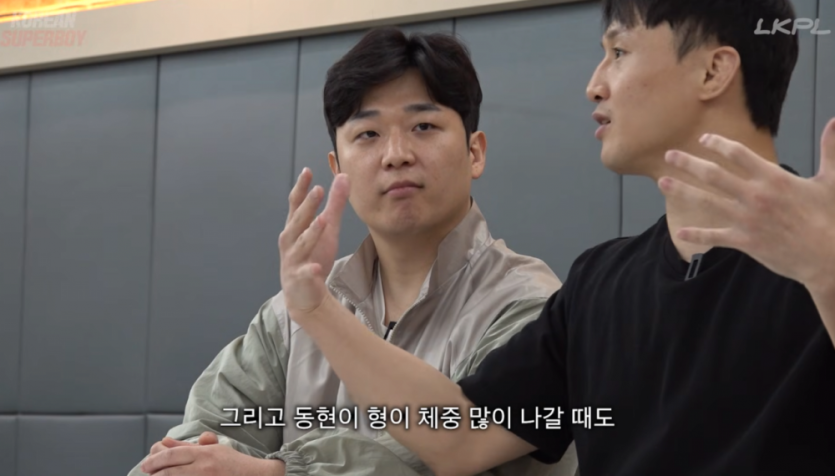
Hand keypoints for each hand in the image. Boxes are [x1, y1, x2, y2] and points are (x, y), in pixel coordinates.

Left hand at [140, 432, 284, 474]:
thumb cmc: (233, 463)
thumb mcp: (212, 449)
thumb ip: (187, 447)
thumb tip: (165, 441)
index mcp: (204, 453)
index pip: (172, 455)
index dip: (155, 459)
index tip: (146, 464)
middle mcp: (203, 467)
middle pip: (169, 470)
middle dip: (154, 472)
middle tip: (146, 471)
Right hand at [278, 168, 349, 317]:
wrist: (303, 293)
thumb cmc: (313, 256)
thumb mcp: (327, 228)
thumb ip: (334, 204)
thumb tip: (343, 177)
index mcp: (295, 226)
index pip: (296, 204)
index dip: (301, 188)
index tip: (307, 171)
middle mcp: (290, 240)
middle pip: (298, 220)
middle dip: (308, 205)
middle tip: (318, 190)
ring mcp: (293, 259)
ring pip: (301, 244)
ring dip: (311, 232)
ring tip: (322, 221)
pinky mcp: (300, 278)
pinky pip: (305, 273)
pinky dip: (309, 270)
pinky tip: (316, 268)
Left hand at [658, 118, 834, 293]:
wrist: (827, 257)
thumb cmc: (830, 219)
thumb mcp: (832, 181)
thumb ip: (831, 150)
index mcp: (773, 178)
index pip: (738, 153)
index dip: (719, 144)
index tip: (704, 139)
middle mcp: (755, 196)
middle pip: (713, 175)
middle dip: (688, 163)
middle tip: (669, 155)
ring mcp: (747, 219)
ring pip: (707, 202)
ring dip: (682, 191)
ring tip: (662, 182)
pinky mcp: (744, 241)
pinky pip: (714, 236)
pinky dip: (697, 234)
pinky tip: (680, 231)